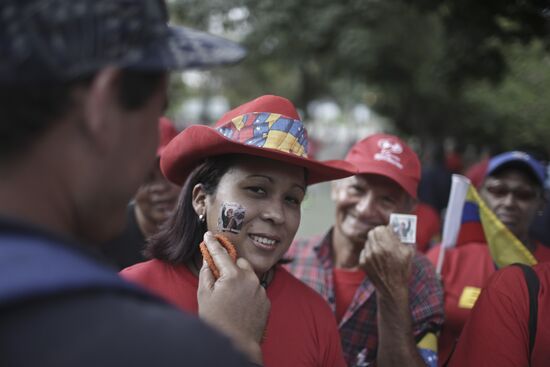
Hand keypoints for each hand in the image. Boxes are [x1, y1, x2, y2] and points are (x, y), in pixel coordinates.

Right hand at [197, 232, 269, 364]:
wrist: (238, 344)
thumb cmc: (217, 320)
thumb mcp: (204, 295)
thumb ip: (206, 274)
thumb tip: (208, 261)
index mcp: (233, 275)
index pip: (220, 253)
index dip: (212, 243)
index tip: (208, 234)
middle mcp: (250, 279)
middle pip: (239, 263)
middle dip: (231, 267)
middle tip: (221, 280)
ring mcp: (260, 290)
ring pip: (249, 276)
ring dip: (240, 280)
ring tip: (230, 298)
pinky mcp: (266, 301)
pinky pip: (256, 290)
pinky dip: (248, 293)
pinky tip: (240, 307)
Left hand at [359, 225, 413, 298]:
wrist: (392, 288)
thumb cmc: (402, 270)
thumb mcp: (408, 252)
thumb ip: (404, 237)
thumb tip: (398, 226)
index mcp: (389, 246)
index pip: (381, 228)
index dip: (386, 230)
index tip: (390, 232)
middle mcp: (376, 250)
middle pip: (373, 232)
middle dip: (379, 234)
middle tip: (384, 238)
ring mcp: (368, 256)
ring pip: (368, 241)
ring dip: (374, 243)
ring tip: (382, 250)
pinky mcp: (362, 262)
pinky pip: (364, 250)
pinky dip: (370, 251)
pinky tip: (377, 258)